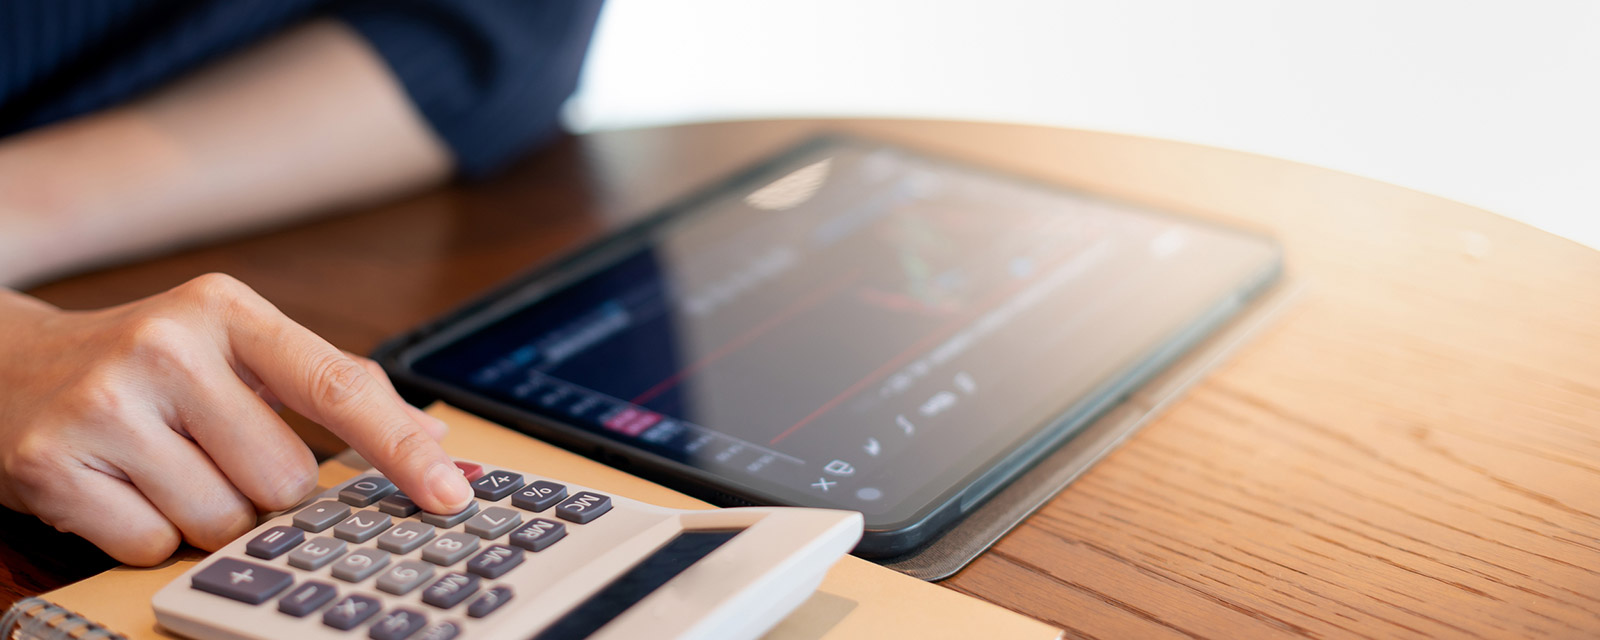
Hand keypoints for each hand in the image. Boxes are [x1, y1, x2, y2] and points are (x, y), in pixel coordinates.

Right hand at [0, 274, 472, 564]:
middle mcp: (167, 347)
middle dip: (261, 488)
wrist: (2, 362)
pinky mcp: (53, 465)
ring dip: (204, 513)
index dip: (402, 448)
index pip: (339, 388)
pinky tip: (119, 486)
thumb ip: (333, 384)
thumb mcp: (232, 345)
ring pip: (222, 521)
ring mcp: (105, 406)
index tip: (449, 493)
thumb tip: (433, 438)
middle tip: (210, 451)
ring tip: (160, 464)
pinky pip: (152, 546)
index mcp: (225, 310)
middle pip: (283, 479)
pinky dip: (146, 533)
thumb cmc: (141, 361)